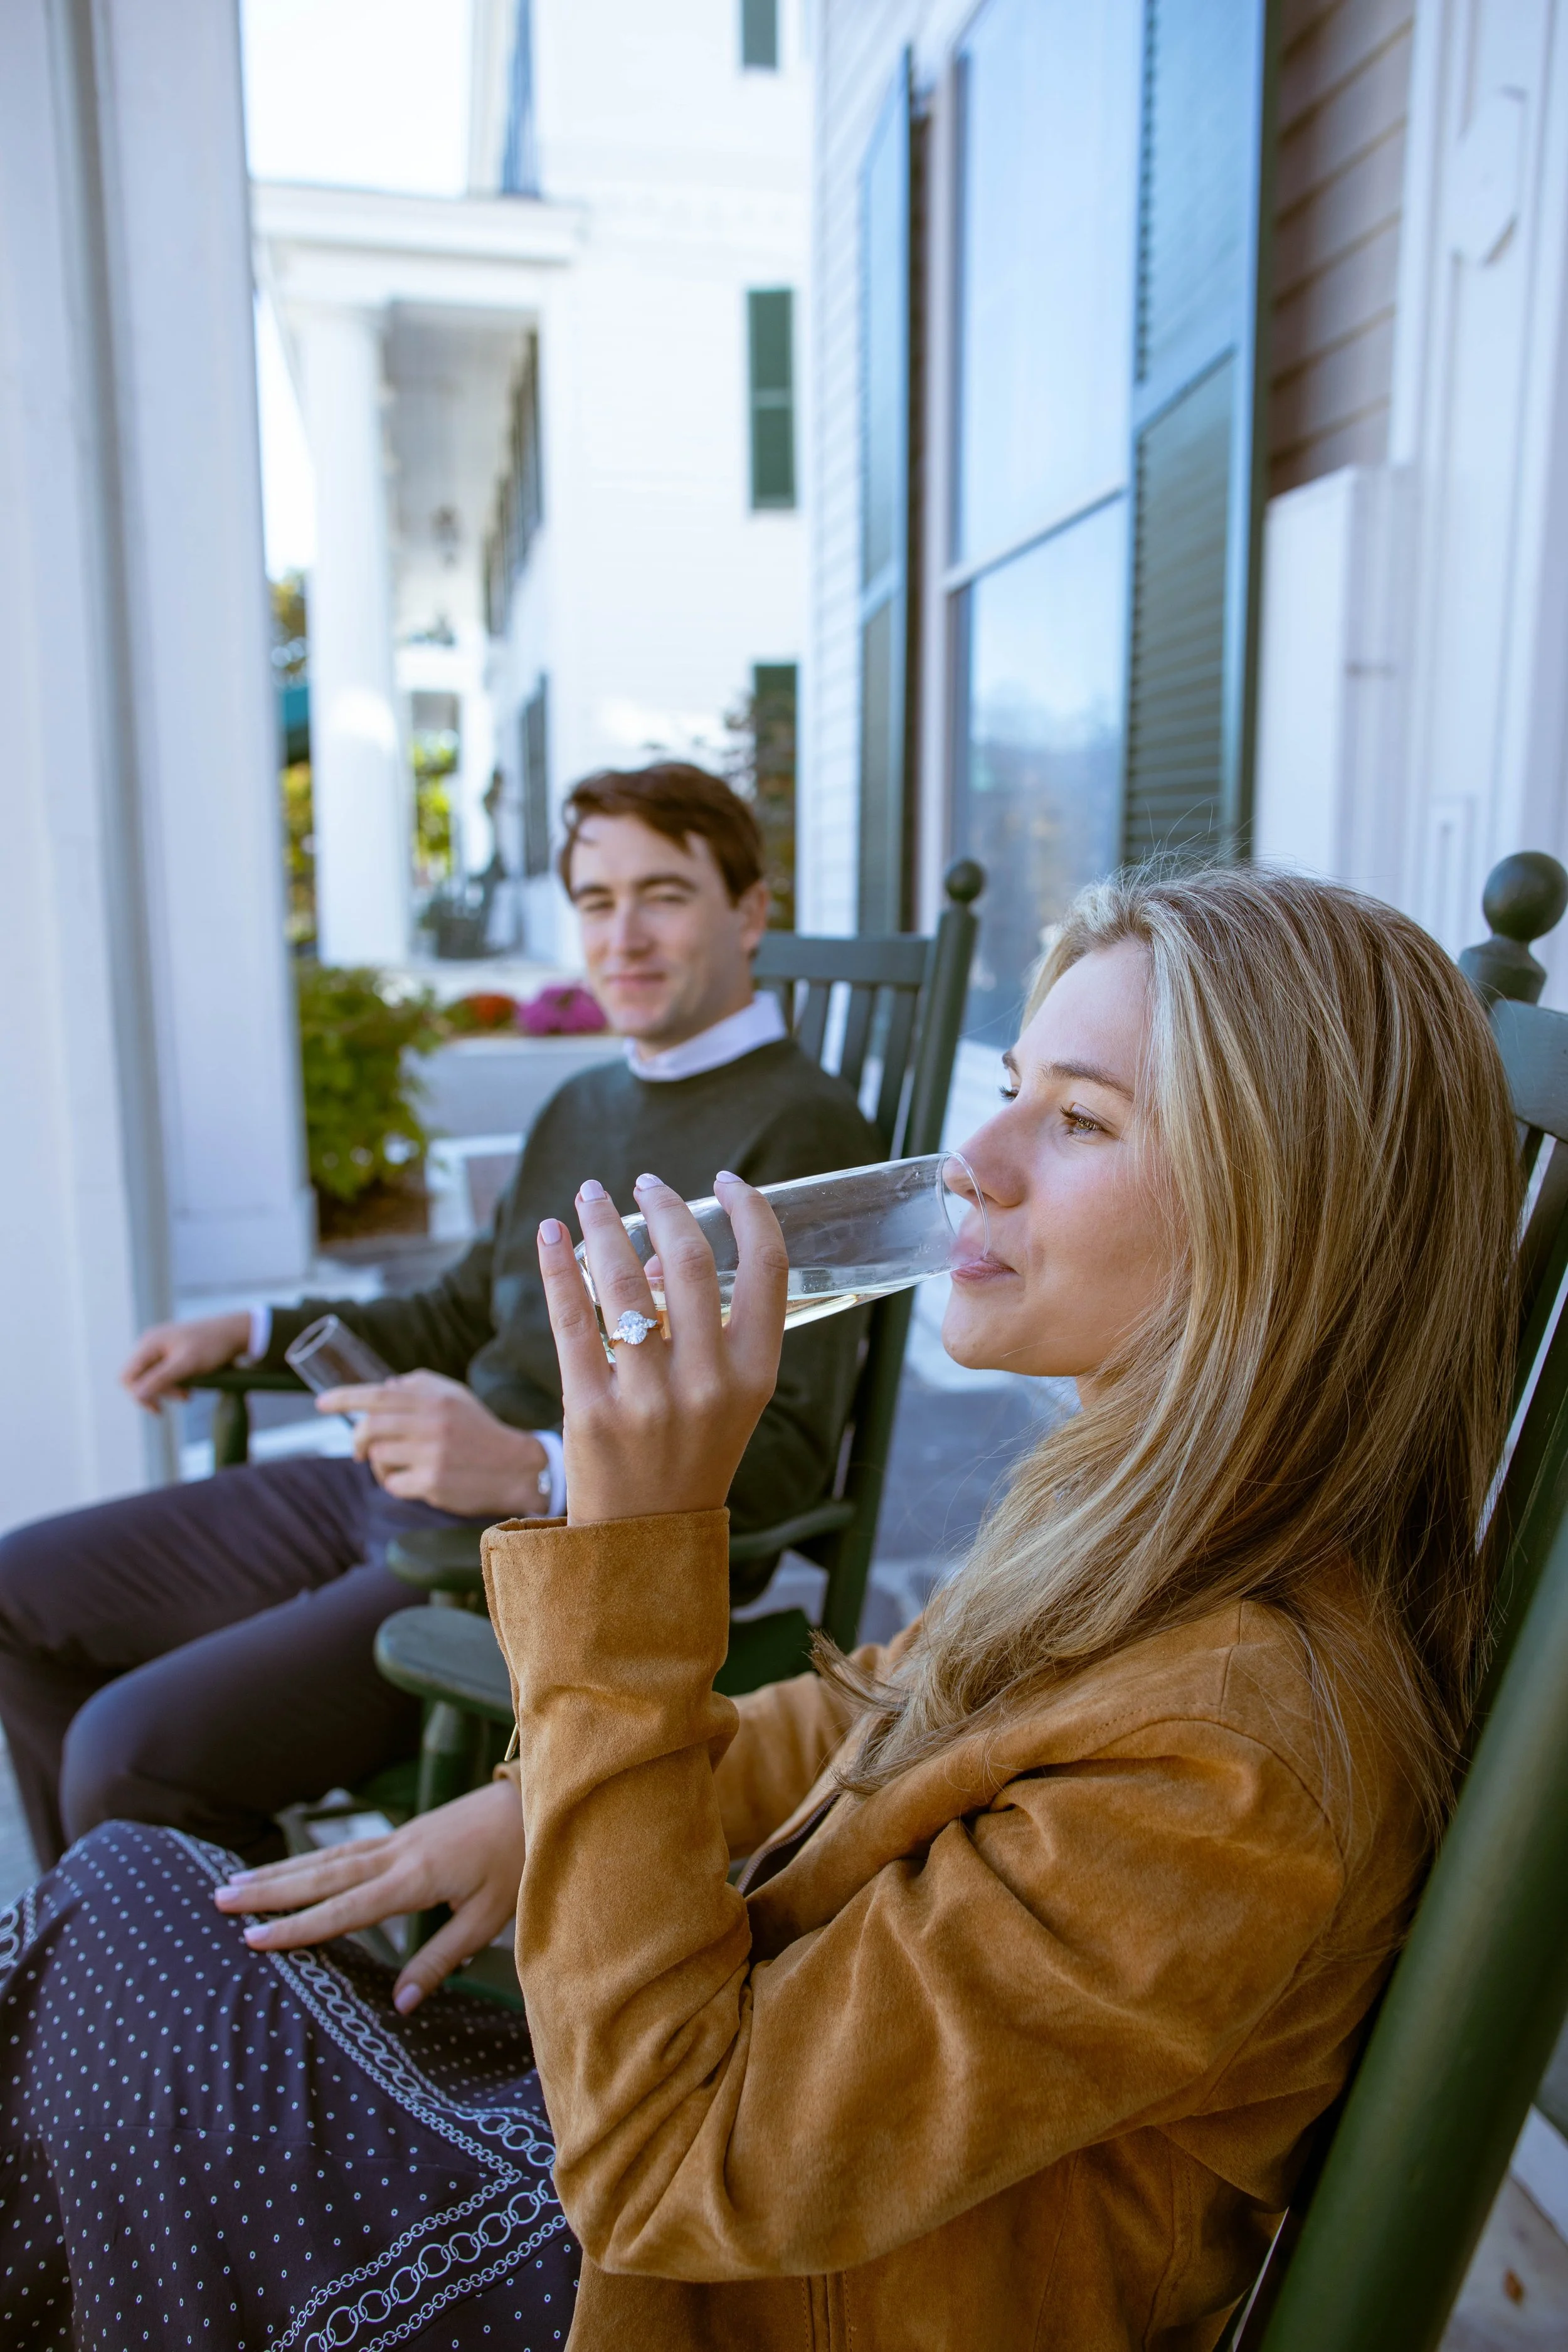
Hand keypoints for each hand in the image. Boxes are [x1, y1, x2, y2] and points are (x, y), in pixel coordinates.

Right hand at [121, 1311, 251, 1409]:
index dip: (138, 1396)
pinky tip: (191, 1385)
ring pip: (152, 1376)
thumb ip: (161, 1379)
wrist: (235, 1332)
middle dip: (159, 1392)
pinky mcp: (171, 1351)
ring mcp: (160, 1346)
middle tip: (185, 1397)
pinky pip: (164, 1372)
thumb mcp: (187, 1365)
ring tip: (190, 1394)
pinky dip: (175, 1382)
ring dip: (169, 1389)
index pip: (127, 1376)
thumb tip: (136, 1395)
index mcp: (149, 1343)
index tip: (159, 1409)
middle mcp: (150, 1343)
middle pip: (139, 1378)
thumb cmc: (212, 1346)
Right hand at [212, 1778, 526, 2013]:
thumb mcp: (487, 1918)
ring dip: (281, 1870)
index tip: (255, 1939)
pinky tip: (291, 1869)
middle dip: (269, 1888)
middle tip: (218, 1898)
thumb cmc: (517, 1863)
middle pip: (322, 1874)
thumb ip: (441, 1958)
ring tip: (235, 1880)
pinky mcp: (403, 1835)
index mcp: (415, 1878)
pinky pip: (345, 1851)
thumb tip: (398, 2003)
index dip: (300, 1927)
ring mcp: (397, 1840)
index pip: (345, 1908)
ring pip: (328, 1857)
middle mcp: (397, 1853)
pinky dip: (311, 1861)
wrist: (533, 1804)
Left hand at [316, 1369, 550, 1514]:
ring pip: (378, 1458)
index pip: (378, 1395)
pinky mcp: (432, 1484)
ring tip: (402, 1467)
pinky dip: (397, 1485)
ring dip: (380, 1465)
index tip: (320, 1402)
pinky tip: (418, 1482)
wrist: (517, 1469)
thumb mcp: (456, 1398)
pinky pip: (392, 1485)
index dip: (344, 1397)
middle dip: (355, 1440)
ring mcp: (430, 1455)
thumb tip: (384, 1387)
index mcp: (434, 1400)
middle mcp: (430, 1424)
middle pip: (369, 1428)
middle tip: (358, 1451)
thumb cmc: (481, 1432)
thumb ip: (420, 1386)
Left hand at [537, 1170, 786, 1524]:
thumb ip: (707, 1328)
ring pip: (622, 1282)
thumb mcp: (727, 1399)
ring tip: (588, 1196)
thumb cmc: (691, 1455)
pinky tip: (550, 1236)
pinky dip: (557, 1268)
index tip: (724, 1182)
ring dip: (603, 1225)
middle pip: (689, 1262)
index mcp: (755, 1376)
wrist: (647, 1541)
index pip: (766, 1270)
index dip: (749, 1212)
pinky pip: (571, 1321)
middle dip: (662, 1207)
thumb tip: (654, 1251)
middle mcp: (707, 1383)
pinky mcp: (591, 1410)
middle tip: (644, 1182)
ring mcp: (648, 1399)